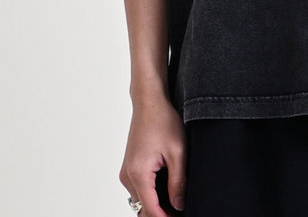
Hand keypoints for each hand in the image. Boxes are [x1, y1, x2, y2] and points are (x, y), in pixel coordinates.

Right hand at [119, 96, 186, 215]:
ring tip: (177, 199)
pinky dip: (151, 193)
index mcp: (139, 174)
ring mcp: (126, 171)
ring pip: (141, 200)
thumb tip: (178, 206)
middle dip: (161, 213)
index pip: (150, 211)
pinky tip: (167, 187)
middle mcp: (128, 176)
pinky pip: (139, 188)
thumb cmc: (163, 121)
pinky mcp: (129, 167)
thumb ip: (178, 182)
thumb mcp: (178, 152)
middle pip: (143, 208)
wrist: (149, 102)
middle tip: (180, 209)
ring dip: (156, 204)